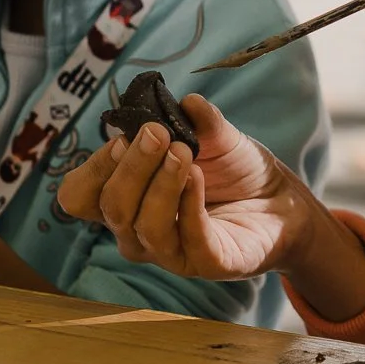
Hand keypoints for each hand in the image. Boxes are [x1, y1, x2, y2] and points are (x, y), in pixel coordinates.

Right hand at [59, 96, 310, 281]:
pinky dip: (189, 205)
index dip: (95, 167)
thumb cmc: (236, 172)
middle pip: (111, 207)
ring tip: (185, 151)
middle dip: (131, 166)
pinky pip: (187, 240)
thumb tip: (185, 100)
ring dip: (161, 183)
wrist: (283, 202)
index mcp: (126, 200)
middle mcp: (137, 232)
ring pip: (143, 226)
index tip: (123, 136)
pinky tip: (199, 176)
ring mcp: (171, 253)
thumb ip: (196, 119)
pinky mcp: (206, 263)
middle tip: (158, 133)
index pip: (81, 195)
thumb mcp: (216, 137)